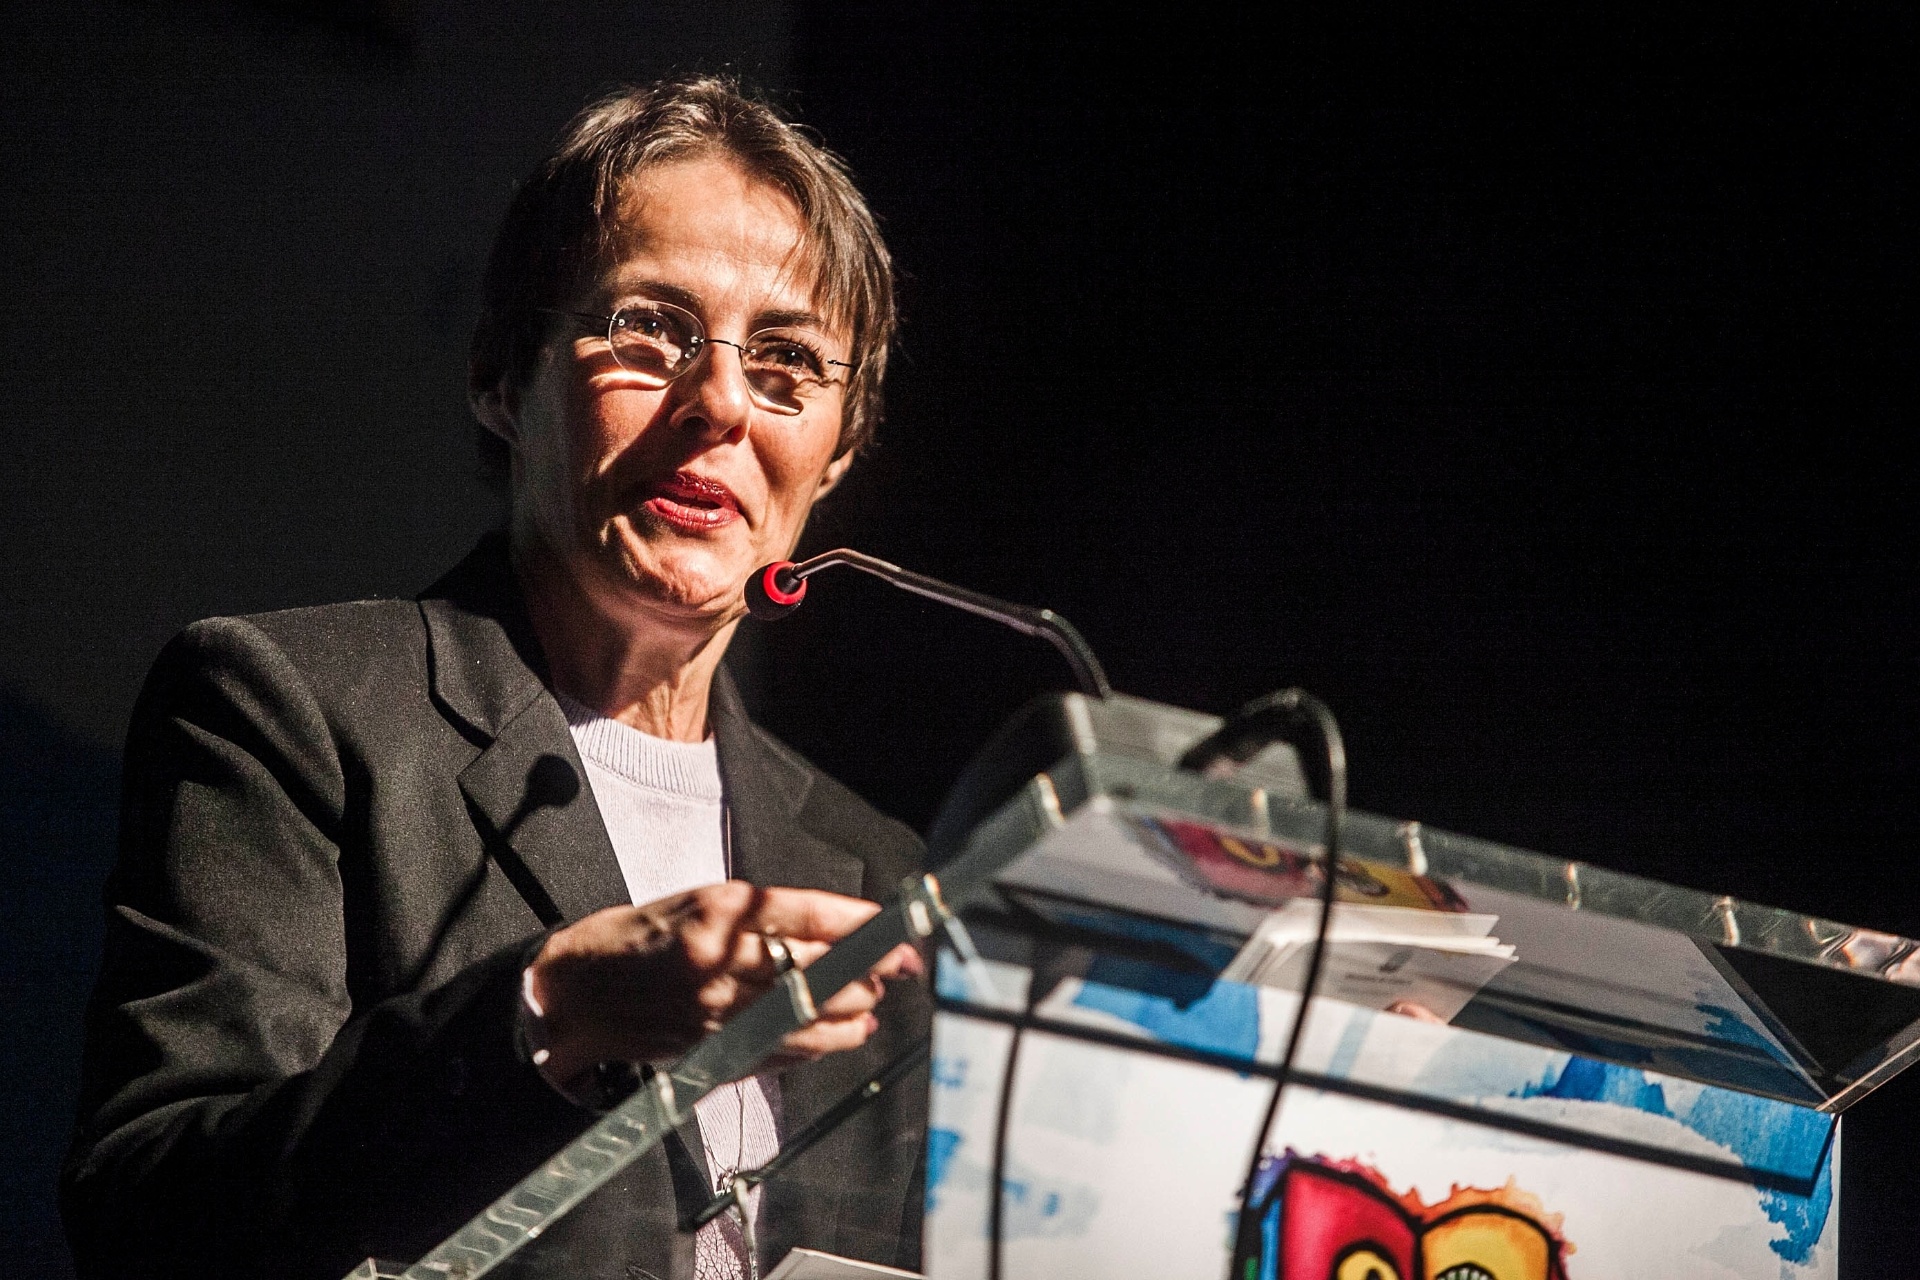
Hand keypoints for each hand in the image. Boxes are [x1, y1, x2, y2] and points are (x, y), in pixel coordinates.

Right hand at [525, 881, 922, 1088]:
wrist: (574, 992)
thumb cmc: (639, 937)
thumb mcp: (700, 901)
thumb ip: (763, 914)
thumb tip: (837, 927)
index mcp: (718, 910)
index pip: (810, 915)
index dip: (864, 924)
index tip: (899, 927)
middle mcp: (720, 960)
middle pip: (818, 969)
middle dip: (870, 969)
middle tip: (899, 964)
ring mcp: (716, 1011)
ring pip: (807, 1014)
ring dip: (855, 1010)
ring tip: (875, 999)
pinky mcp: (712, 1050)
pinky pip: (782, 1050)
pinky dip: (822, 1043)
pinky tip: (846, 1032)